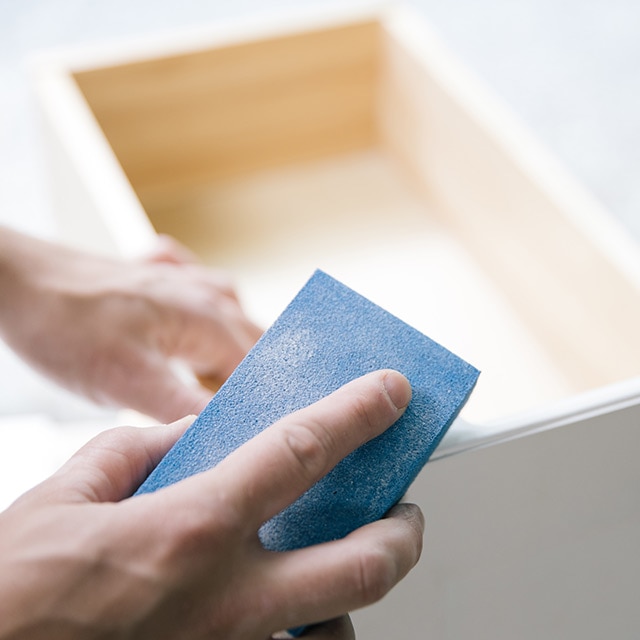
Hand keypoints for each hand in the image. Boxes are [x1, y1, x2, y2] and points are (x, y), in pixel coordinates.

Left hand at [0, 227, 261, 420]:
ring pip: (236, 322)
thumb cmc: (66, 326)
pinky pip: (210, 297)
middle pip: (256, 347)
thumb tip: (230, 433)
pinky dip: (214, 321)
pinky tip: (199, 335)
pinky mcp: (164, 280)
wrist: (17, 280)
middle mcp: (208, 296)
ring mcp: (187, 282)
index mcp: (209, 320)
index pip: (261, 373)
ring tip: (224, 387)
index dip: (261, 406)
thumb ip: (186, 408)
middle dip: (254, 382)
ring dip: (238, 354)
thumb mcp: (128, 381)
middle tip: (240, 418)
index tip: (257, 432)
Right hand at [0, 370, 423, 638]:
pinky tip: (298, 612)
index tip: (391, 392)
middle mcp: (222, 596)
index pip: (301, 451)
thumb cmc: (14, 590)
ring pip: (338, 628)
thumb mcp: (70, 493)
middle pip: (360, 561)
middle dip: (402, 530)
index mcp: (189, 526)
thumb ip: (140, 450)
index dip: (356, 412)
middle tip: (405, 509)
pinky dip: (311, 632)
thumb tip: (191, 435)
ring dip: (358, 588)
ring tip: (351, 558)